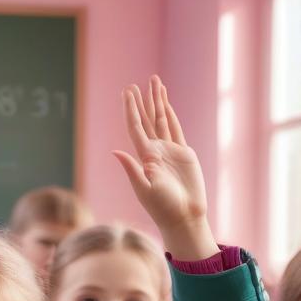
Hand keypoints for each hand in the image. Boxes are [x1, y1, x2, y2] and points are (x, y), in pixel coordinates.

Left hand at [113, 75, 217, 260]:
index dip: (131, 110)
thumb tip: (116, 152)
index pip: (135, 128)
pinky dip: (170, 115)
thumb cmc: (163, 207)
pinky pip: (175, 129)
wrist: (184, 216)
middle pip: (146, 121)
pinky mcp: (183, 154)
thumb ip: (132, 169)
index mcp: (143, 158)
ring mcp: (169, 152)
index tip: (127, 93)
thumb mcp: (145, 189)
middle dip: (141, 102)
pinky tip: (166, 105)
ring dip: (157, 103)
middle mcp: (154, 152)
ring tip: (154, 84)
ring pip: (161, 120)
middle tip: (134, 85)